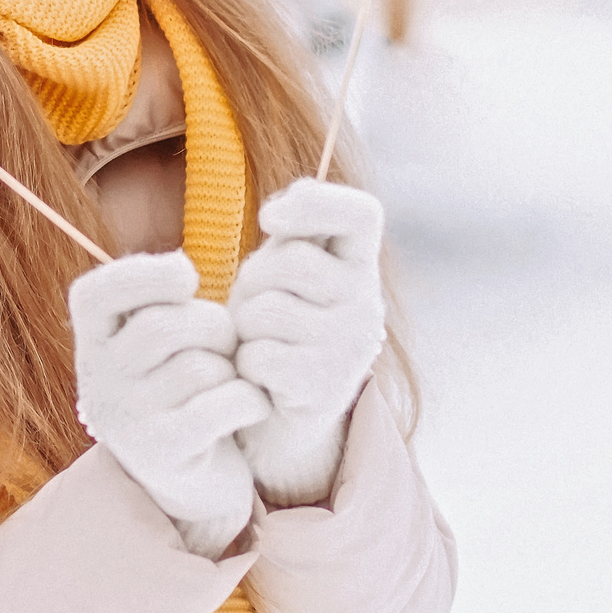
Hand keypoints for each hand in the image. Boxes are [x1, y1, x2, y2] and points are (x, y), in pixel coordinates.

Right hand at [69, 250, 267, 558]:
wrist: (191, 480)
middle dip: (214, 325)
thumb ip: (160, 300)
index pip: (100, 292)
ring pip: (198, 366)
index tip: (188, 279)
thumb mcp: (157, 340)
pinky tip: (252, 404)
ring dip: (231, 369)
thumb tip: (182, 266)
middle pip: (164, 326)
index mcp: (91, 343)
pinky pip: (220, 406)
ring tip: (231, 380)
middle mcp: (97, 381)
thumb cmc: (183, 388)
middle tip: (227, 343)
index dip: (148, 273)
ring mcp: (126, 420)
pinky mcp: (162, 453)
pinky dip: (248, 400)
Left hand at [230, 179, 386, 507]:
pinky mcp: (323, 387)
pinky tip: (261, 373)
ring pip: (267, 311)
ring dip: (245, 325)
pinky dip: (245, 363)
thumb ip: (289, 235)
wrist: (285, 410)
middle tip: (257, 304)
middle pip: (293, 262)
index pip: (362, 214)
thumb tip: (280, 210)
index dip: (316, 202)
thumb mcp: (284, 271)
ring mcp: (349, 347)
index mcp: (360, 263)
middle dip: (254, 280)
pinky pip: (260, 356)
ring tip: (260, 339)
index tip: (269, 218)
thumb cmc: (278, 323)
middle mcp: (366, 302)